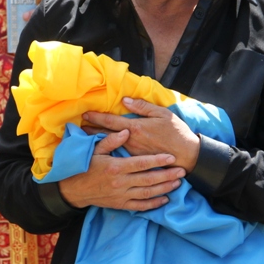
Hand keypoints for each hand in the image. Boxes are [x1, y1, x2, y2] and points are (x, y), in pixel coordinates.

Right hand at [58, 130, 185, 210]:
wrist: (73, 189)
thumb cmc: (84, 167)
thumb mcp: (94, 150)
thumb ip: (111, 140)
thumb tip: (126, 131)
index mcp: (116, 167)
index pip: (142, 163)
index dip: (158, 161)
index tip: (171, 157)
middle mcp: (120, 182)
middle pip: (149, 179)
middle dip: (167, 175)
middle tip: (181, 171)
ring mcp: (121, 195)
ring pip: (147, 193)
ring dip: (164, 189)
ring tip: (177, 183)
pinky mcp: (120, 204)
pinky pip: (139, 206)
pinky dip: (153, 204)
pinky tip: (164, 199)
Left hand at [82, 97, 200, 170]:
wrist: (187, 155)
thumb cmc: (176, 133)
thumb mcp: (162, 114)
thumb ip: (142, 107)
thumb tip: (125, 100)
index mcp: (136, 128)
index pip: (111, 121)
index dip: (96, 117)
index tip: (84, 114)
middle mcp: (131, 141)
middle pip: (105, 136)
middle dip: (90, 132)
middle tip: (76, 129)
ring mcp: (133, 153)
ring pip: (110, 147)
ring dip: (96, 143)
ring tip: (82, 141)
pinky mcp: (137, 163)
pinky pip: (118, 156)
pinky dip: (108, 153)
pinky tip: (100, 153)